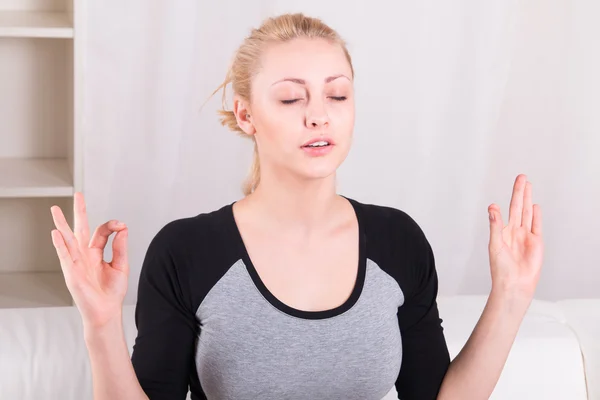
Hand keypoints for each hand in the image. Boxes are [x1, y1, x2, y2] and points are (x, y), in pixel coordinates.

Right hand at [50, 192, 128, 328]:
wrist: (106, 311)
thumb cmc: (112, 291)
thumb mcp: (121, 265)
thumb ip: (120, 247)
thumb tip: (123, 227)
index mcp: (96, 253)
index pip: (101, 231)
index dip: (112, 225)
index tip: (121, 225)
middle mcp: (85, 255)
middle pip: (81, 228)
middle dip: (79, 212)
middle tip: (78, 194)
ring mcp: (76, 262)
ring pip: (68, 238)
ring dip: (62, 224)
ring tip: (55, 209)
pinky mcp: (71, 272)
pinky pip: (64, 255)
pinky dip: (60, 244)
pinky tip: (56, 232)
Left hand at [488, 174, 543, 300]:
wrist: (514, 284)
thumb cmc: (501, 268)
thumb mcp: (495, 244)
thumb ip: (495, 225)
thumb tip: (492, 207)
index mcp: (502, 231)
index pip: (506, 209)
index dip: (509, 197)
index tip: (510, 184)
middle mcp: (514, 231)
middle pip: (518, 207)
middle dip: (520, 192)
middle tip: (522, 177)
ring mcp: (526, 236)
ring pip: (528, 213)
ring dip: (528, 199)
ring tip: (528, 185)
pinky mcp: (536, 243)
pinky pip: (537, 225)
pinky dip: (537, 215)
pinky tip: (535, 205)